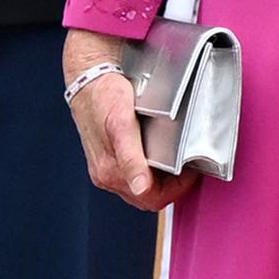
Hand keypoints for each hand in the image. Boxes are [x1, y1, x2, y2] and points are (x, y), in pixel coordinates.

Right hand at [64, 29, 196, 216]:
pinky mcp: (106, 158)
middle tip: (188, 164)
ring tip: (176, 158)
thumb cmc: (104, 97)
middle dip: (171, 185)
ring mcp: (105, 168)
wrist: (87, 79)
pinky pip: (133, 174)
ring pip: (142, 187)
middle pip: (147, 197)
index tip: (191, 170)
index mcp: (110, 173)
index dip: (177, 189)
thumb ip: (131, 159)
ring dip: (161, 178)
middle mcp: (106, 175)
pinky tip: (158, 152)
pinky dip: (150, 168)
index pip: (152, 199)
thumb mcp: (122, 124)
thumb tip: (140, 188)